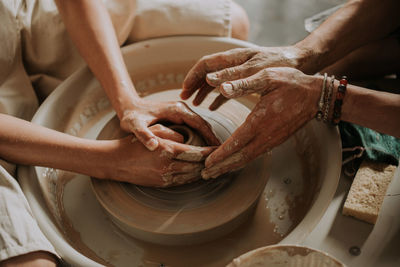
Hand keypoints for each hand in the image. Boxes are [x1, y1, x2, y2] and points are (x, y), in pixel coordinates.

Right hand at [105, 124, 215, 186]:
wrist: (116, 162)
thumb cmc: (135, 143)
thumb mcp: (154, 132)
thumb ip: (174, 134)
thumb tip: (189, 141)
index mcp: (168, 150)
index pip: (197, 153)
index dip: (211, 152)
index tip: (220, 149)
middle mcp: (168, 166)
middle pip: (197, 166)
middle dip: (210, 163)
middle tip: (220, 158)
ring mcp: (165, 178)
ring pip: (191, 176)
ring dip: (202, 171)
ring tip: (212, 166)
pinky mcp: (161, 185)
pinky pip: (182, 182)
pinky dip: (192, 177)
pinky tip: (197, 173)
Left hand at [119, 99, 219, 150]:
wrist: (128, 107)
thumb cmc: (131, 117)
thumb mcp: (135, 126)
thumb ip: (144, 135)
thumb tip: (154, 146)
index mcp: (177, 110)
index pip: (200, 124)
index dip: (210, 138)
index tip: (218, 151)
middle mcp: (182, 109)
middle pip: (204, 125)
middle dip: (213, 140)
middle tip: (221, 156)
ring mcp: (182, 113)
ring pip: (201, 127)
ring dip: (209, 140)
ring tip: (216, 156)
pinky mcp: (180, 117)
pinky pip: (195, 129)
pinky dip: (202, 139)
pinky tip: (203, 152)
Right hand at [181, 46, 308, 109]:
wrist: (300, 62)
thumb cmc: (280, 64)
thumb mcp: (257, 71)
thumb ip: (235, 77)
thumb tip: (211, 81)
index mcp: (234, 58)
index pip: (205, 64)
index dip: (193, 76)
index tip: (184, 89)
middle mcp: (233, 63)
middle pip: (207, 73)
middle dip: (194, 85)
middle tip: (184, 99)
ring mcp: (238, 72)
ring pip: (215, 81)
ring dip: (204, 92)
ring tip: (195, 105)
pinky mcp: (245, 80)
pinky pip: (226, 89)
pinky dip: (217, 98)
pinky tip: (213, 108)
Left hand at [201, 67, 322, 178]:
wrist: (316, 95)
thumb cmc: (291, 83)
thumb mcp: (267, 77)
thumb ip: (244, 84)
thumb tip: (222, 88)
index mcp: (260, 121)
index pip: (236, 143)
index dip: (220, 155)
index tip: (207, 163)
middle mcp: (265, 136)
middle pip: (239, 157)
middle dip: (221, 167)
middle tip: (205, 174)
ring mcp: (271, 140)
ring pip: (247, 158)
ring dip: (230, 166)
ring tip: (215, 172)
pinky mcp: (275, 140)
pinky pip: (255, 155)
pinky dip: (241, 161)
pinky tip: (234, 162)